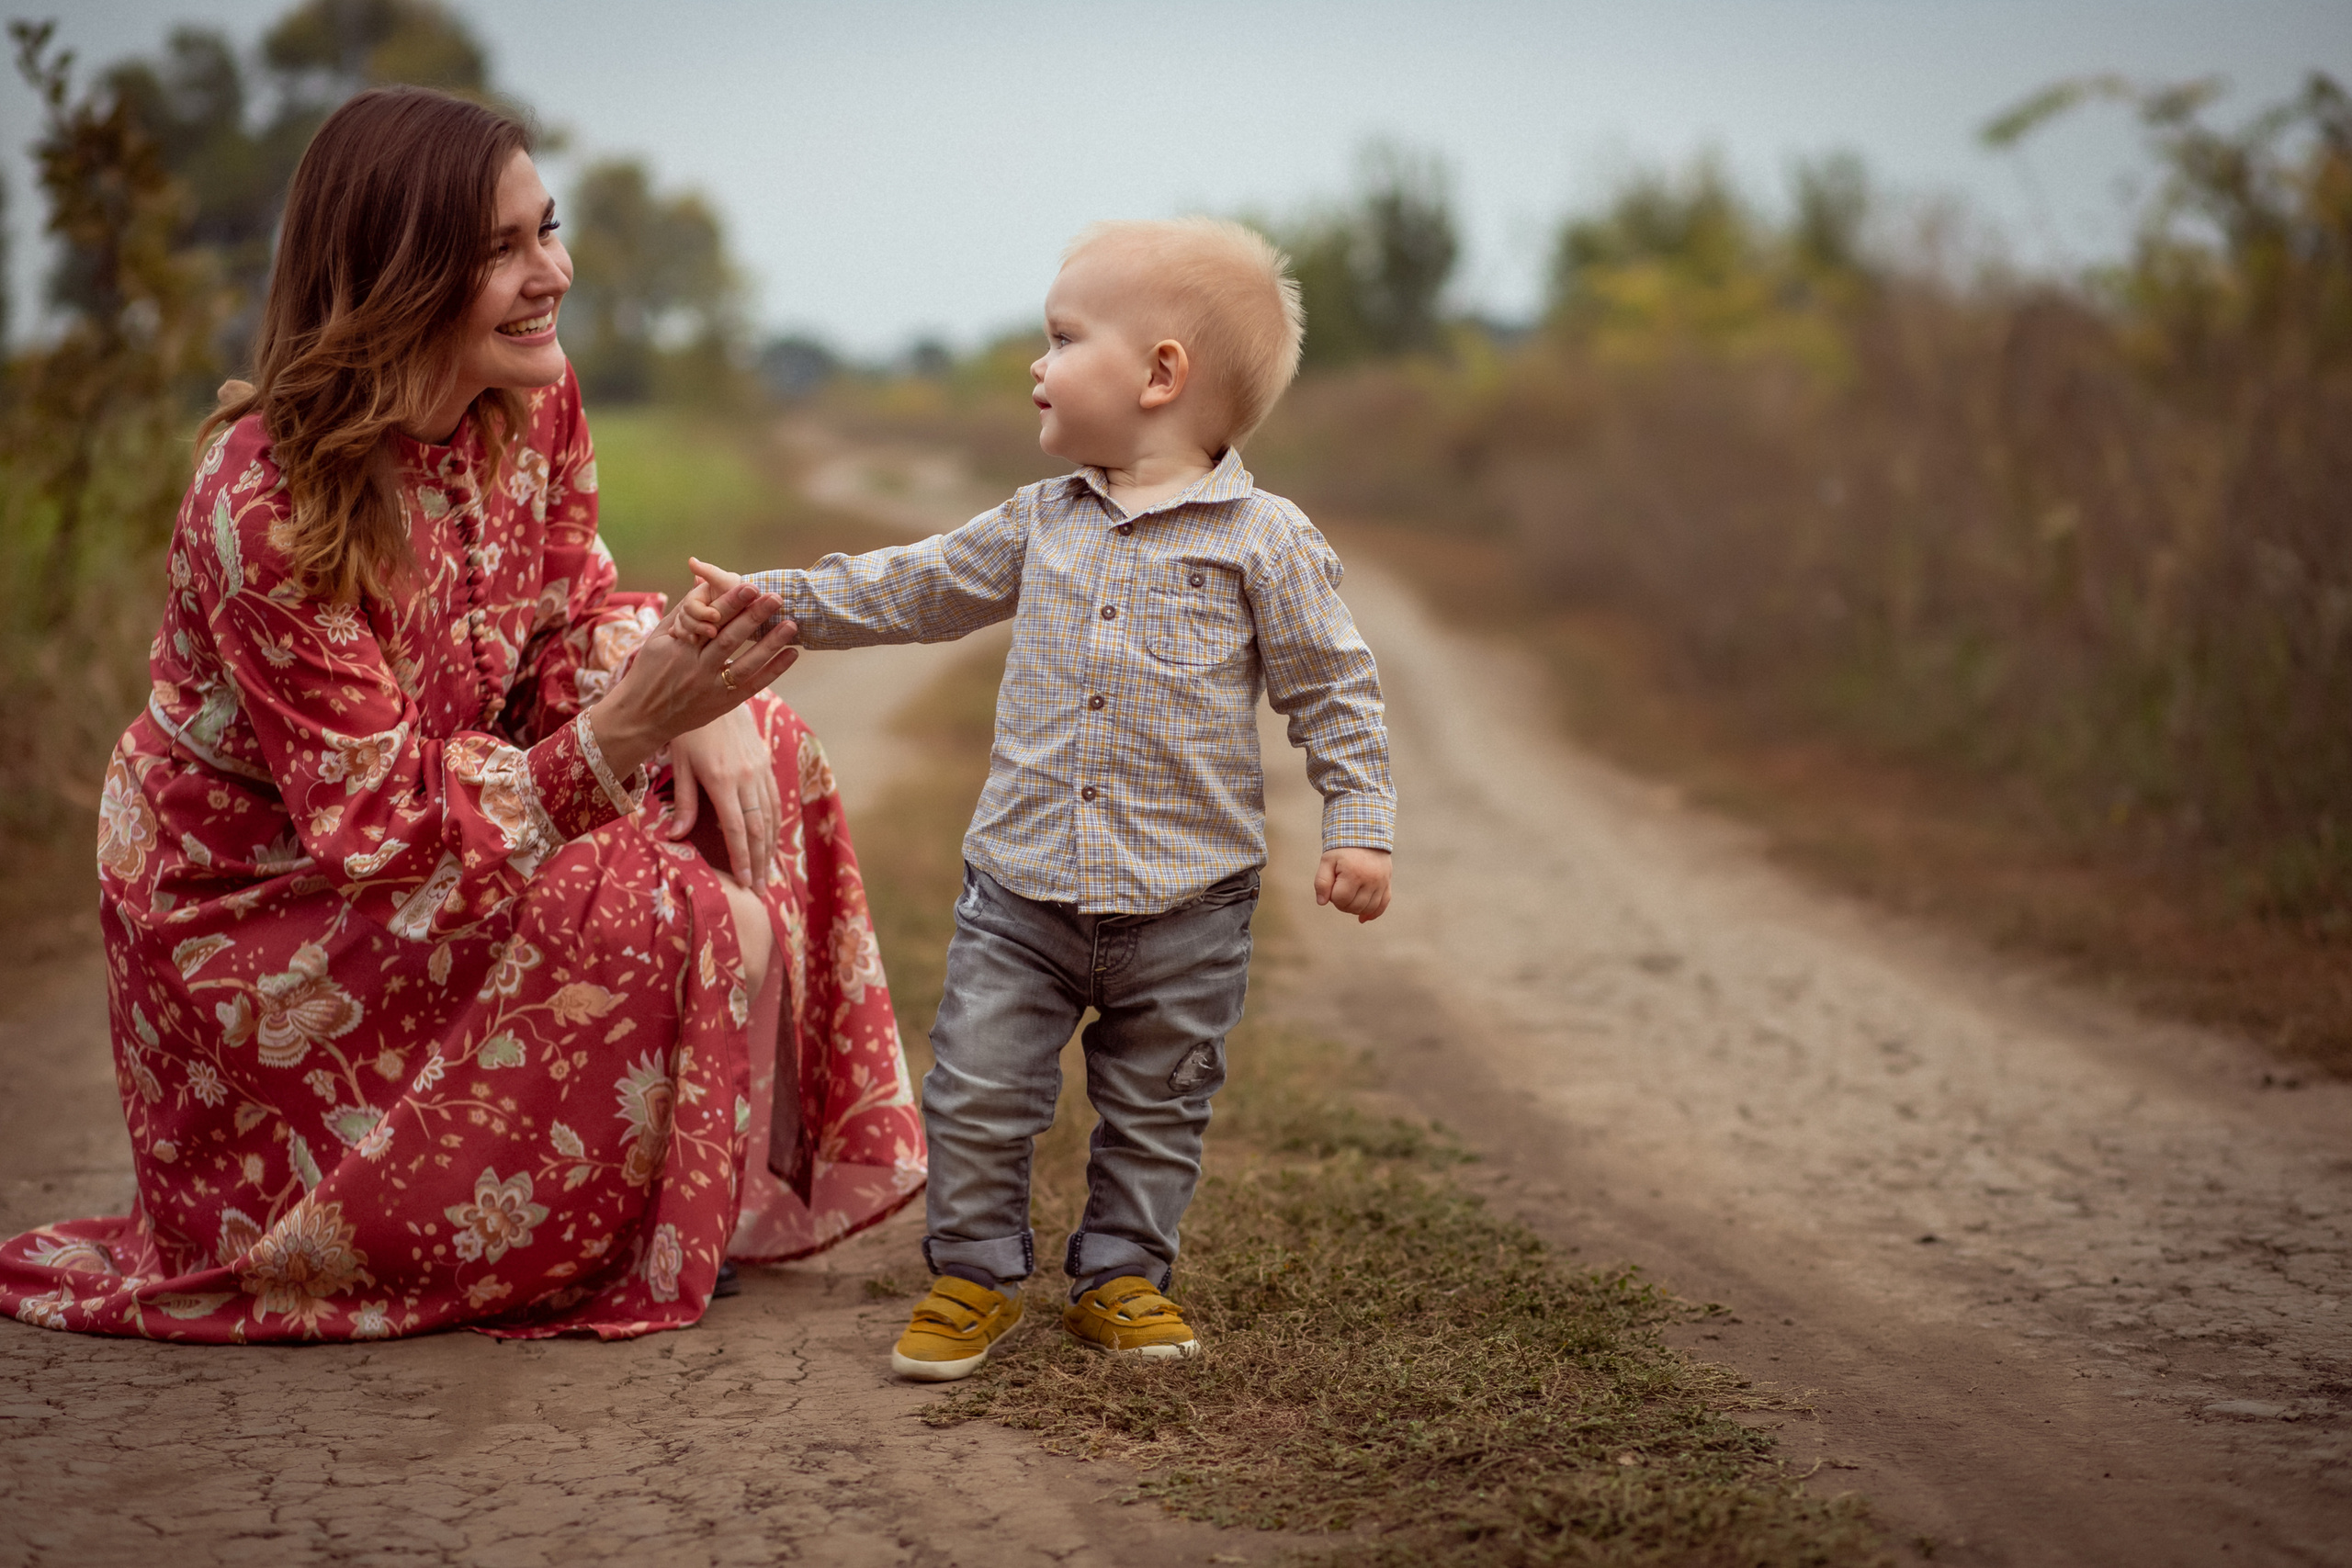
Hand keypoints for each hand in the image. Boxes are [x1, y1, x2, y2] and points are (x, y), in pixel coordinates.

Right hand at [588, 582, 799, 783]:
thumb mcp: (657, 639)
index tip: (750, 586)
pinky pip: (752, 686)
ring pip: (745, 663)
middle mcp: (696, 668)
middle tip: (777, 597)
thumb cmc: (649, 672)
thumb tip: (702, 583)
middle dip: (754, 616)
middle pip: (730, 639)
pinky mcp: (723, 704)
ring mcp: (711, 688)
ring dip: (770, 644)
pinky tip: (791, 654)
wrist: (642, 717)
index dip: (731, 602)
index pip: (709, 620)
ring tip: (791, 624)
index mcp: (679, 647)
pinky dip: (774, 671)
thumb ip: (682, 613)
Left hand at [669, 707, 780, 886]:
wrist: (716, 688)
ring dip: (771, 846)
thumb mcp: (680, 764)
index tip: (746, 884)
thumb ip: (682, 802)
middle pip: (759, 829)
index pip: (737, 830)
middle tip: (761, 888)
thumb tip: (676, 837)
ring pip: (771, 815)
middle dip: (760, 861)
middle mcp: (747, 777)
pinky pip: (775, 798)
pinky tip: (772, 838)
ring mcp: (760, 769)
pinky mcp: (766, 761)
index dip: (742, 860)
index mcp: (723, 780)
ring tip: (768, 870)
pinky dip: (775, 822)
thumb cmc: (688, 728)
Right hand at [680, 558, 749, 644]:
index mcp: (700, 595)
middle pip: (685, 619)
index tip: (717, 616)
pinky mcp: (702, 636)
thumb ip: (710, 572)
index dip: (701, 612)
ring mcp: (697, 622)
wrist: (760, 609)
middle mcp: (696, 607)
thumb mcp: (728, 582)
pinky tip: (696, 643)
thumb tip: (691, 560)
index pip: (690, 605)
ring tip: (703, 640)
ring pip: (685, 630)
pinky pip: (690, 640)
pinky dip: (690, 640)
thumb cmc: (746, 591)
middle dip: (696, 626)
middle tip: (713, 632)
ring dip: (691, 634)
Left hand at [1315, 847, 1391, 923]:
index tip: (1332, 886)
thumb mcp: (1327, 861)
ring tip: (1349, 897)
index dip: (1332, 897)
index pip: (1340, 900)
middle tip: (1339, 891)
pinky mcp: (1387, 883)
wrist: (1366, 834)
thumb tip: (1321, 902)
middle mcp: (1370, 880)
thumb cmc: (1343, 848)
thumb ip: (1322, 882)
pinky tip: (1363, 918)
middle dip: (1343, 904)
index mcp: (1353, 874)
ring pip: (1368, 908)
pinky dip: (1373, 913)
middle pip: (1354, 907)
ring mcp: (1381, 883)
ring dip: (1355, 909)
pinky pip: (1383, 905)